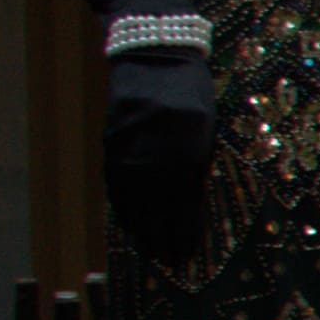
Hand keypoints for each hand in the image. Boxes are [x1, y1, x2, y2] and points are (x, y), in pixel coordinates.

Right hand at [103, 42, 211, 267]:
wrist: (154, 56)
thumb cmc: (193, 92)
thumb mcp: (207, 128)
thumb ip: (199, 165)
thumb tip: (191, 205)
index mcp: (188, 152)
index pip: (184, 205)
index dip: (184, 233)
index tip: (187, 256)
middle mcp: (156, 155)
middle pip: (158, 209)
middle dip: (163, 238)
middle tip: (169, 263)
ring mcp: (130, 149)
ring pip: (133, 200)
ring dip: (141, 228)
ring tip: (150, 251)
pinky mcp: (112, 142)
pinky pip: (116, 183)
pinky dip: (122, 206)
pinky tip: (129, 222)